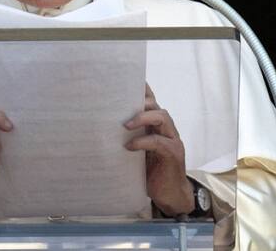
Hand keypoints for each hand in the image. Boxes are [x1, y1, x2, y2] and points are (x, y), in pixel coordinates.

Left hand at [124, 83, 193, 216]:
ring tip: (126, 125)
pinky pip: (159, 142)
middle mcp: (167, 129)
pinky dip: (143, 142)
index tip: (125, 79)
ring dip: (143, 117)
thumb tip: (102, 129)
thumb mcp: (137, 152)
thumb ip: (129, 138)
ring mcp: (173, 140)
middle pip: (156, 105)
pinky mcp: (173, 154)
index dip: (143, 90)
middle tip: (121, 104)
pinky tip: (130, 147)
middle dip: (141, 101)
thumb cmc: (151, 172)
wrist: (170, 195)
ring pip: (162, 117)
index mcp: (157, 126)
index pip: (151, 102)